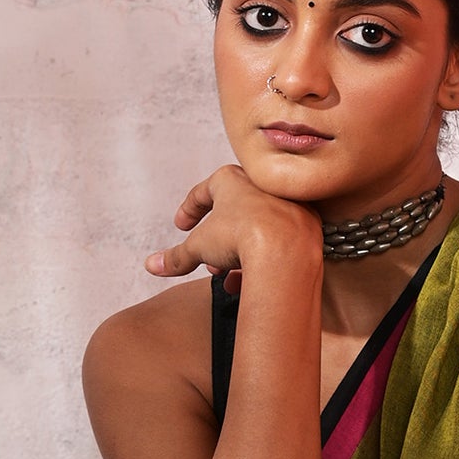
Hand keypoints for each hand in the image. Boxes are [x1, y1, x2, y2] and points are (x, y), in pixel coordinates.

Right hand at [145, 164, 320, 280]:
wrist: (287, 250)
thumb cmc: (241, 237)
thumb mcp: (199, 247)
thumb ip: (175, 257)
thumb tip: (151, 266)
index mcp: (232, 179)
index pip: (205, 190)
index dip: (190, 210)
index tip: (181, 227)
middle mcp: (262, 186)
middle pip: (233, 211)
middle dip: (217, 239)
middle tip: (207, 260)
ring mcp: (287, 203)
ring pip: (257, 227)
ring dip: (238, 251)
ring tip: (227, 274)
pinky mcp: (307, 225)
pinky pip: (280, 240)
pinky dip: (264, 257)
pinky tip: (251, 279)